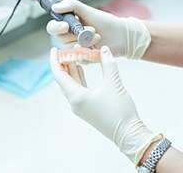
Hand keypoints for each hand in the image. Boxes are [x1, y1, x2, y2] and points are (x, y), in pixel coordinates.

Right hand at [47, 0, 150, 58]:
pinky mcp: (83, 58)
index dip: (56, 27)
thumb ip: (71, 5)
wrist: (122, 35)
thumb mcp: (88, 10)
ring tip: (97, 36)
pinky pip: (78, 58)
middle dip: (75, 34)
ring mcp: (76, 48)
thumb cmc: (105, 22)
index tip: (65, 25)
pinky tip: (96, 48)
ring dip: (85, 42)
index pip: (53, 27)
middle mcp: (70, 37)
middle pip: (61, 39)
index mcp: (68, 24)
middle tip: (90, 29)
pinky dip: (87, 52)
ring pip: (70, 49)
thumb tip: (54, 7)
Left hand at [50, 46, 161, 164]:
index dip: (55, 60)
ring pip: (70, 84)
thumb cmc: (120, 111)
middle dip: (64, 63)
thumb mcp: (114, 83)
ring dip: (71, 70)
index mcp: (76, 96)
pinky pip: (77, 89)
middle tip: (66, 49)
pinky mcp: (86, 108)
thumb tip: (104, 49)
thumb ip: (108, 63)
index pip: (58, 75)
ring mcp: (79, 106)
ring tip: (73, 55)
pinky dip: (78, 78)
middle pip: (63, 79)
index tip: (54, 49)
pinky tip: (81, 69)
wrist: (128, 134)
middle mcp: (74, 102)